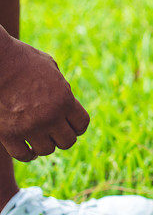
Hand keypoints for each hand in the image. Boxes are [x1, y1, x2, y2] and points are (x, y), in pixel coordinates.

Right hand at [0, 36, 90, 161]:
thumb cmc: (21, 60)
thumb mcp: (51, 68)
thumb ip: (61, 86)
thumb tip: (65, 99)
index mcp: (64, 100)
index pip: (82, 124)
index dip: (78, 126)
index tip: (71, 125)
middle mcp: (50, 117)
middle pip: (67, 141)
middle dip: (63, 137)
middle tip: (55, 132)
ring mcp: (29, 127)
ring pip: (46, 150)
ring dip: (45, 145)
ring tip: (40, 139)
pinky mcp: (7, 134)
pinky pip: (22, 155)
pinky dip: (27, 154)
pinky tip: (28, 149)